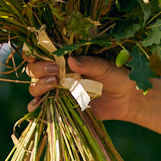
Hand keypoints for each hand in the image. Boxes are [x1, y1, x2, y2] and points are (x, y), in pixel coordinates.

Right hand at [26, 55, 141, 121]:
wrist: (127, 99)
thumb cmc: (117, 76)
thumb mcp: (104, 67)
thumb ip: (88, 64)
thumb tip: (71, 60)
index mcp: (64, 59)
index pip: (40, 53)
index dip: (33, 53)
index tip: (38, 55)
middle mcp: (57, 73)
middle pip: (33, 70)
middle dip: (39, 69)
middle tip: (55, 71)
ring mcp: (57, 90)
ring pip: (35, 87)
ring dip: (38, 86)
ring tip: (53, 84)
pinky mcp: (61, 107)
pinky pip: (42, 107)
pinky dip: (36, 107)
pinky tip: (38, 105)